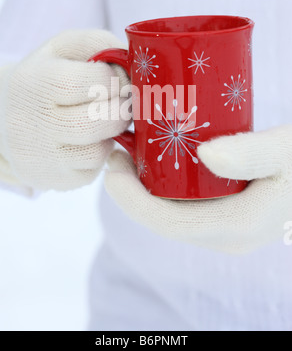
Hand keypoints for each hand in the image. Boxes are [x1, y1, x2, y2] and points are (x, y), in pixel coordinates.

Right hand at [0, 29, 129, 190]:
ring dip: (111, 135)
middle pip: (99, 121)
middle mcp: (33, 122)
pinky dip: (99, 154)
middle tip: (124, 102)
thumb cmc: (44, 77)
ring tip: (104, 120)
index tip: (119, 80)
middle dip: (122, 110)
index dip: (117, 81)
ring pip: (99, 152)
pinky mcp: (52, 180)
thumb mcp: (62, 48)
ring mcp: (41, 156)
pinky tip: (89, 140)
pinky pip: (92, 171)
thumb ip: (98, 43)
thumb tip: (132, 61)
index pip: (94, 83)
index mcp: (36, 82)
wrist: (2, 119)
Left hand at [104, 125, 291, 253]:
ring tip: (133, 151)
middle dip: (131, 191)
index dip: (130, 198)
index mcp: (235, 227)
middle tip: (120, 150)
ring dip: (146, 188)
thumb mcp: (285, 152)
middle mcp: (225, 237)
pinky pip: (185, 207)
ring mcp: (225, 230)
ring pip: (172, 213)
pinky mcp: (226, 217)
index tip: (113, 164)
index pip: (165, 222)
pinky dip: (165, 187)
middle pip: (163, 219)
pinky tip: (161, 161)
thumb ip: (251, 154)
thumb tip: (206, 154)